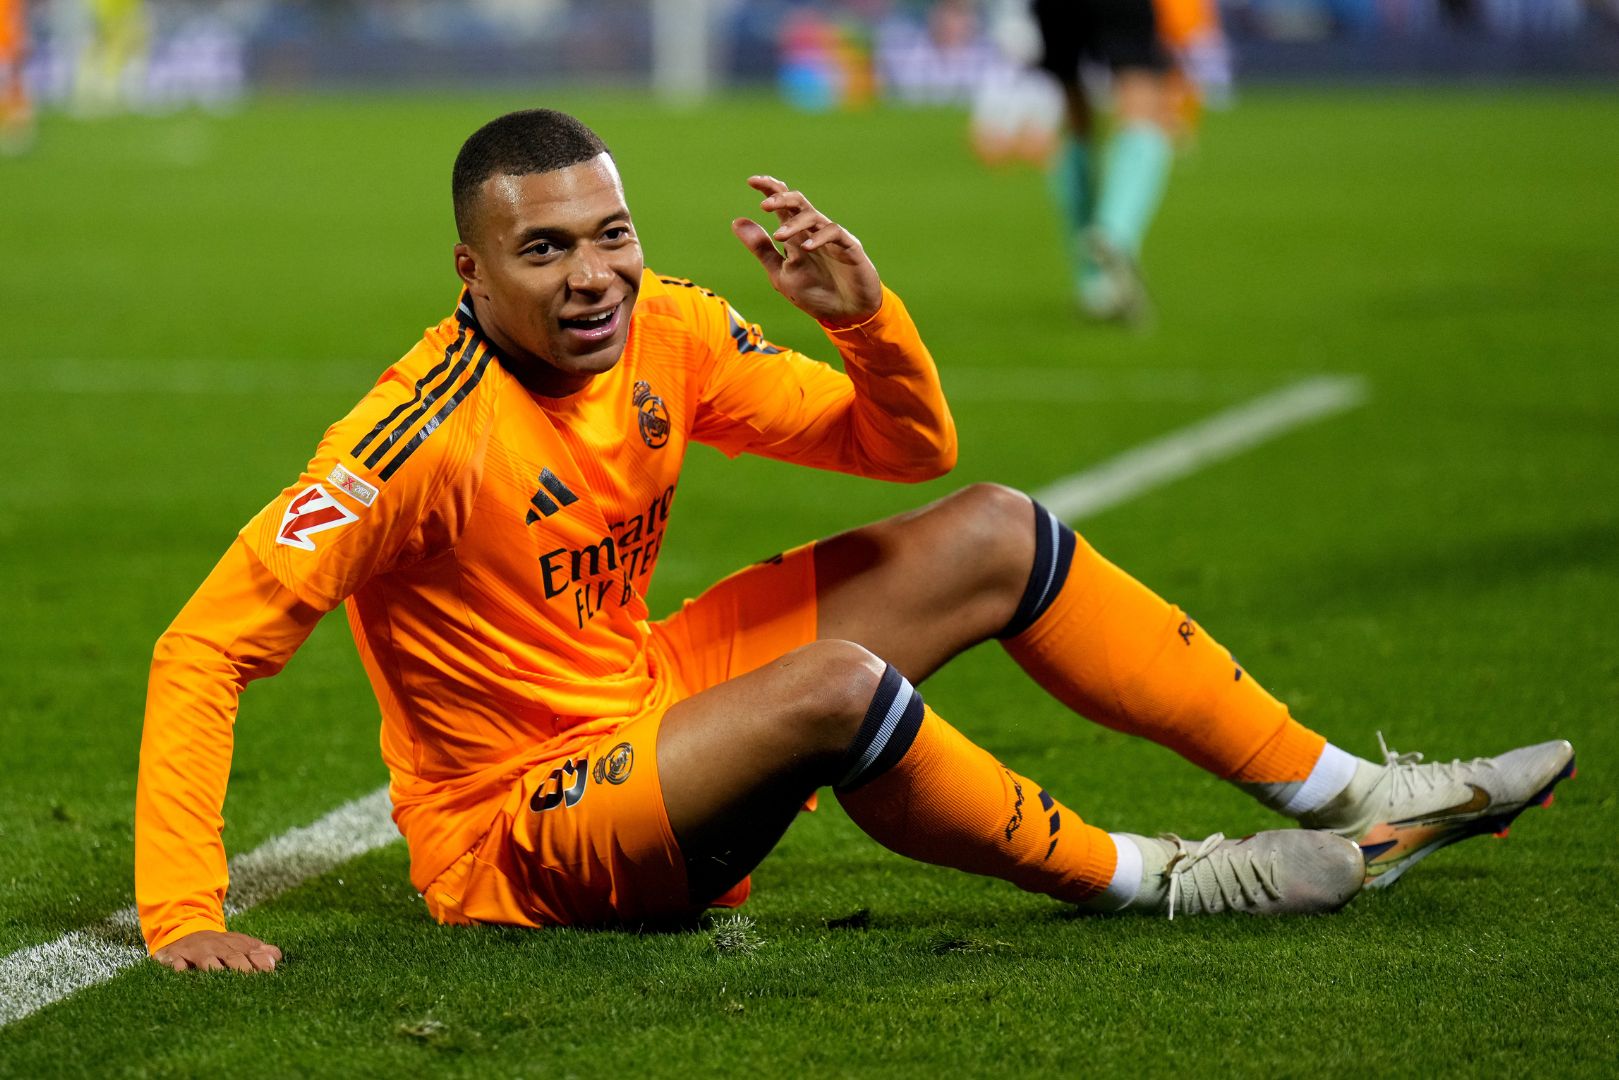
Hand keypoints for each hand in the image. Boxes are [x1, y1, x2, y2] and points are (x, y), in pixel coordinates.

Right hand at [152, 930, 281, 972]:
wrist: (185, 932)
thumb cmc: (218, 945)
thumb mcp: (238, 944)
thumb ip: (258, 951)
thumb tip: (277, 956)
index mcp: (234, 944)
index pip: (250, 951)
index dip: (259, 960)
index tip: (269, 970)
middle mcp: (217, 946)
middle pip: (232, 957)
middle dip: (241, 966)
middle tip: (249, 977)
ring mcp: (196, 951)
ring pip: (207, 960)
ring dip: (214, 968)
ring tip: (220, 976)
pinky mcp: (175, 957)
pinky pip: (176, 962)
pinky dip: (178, 966)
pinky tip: (181, 971)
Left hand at [731, 176, 883, 326]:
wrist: (845, 316)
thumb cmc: (814, 294)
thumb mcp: (780, 273)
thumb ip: (761, 248)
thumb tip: (736, 221)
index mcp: (797, 235)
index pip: (782, 205)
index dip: (769, 189)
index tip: (751, 181)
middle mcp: (813, 231)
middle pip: (798, 203)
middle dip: (781, 198)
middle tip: (764, 205)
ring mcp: (832, 238)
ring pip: (814, 216)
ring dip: (795, 223)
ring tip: (779, 235)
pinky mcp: (850, 247)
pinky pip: (835, 233)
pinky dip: (820, 238)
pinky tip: (806, 247)